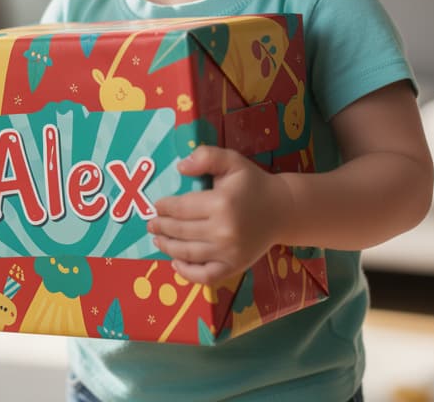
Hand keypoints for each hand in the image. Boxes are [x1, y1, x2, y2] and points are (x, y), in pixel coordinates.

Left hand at [148, 146, 294, 285]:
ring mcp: (229, 252)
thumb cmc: (253, 184)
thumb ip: (206, 157)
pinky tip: (176, 263)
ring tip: (158, 241)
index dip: (164, 208)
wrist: (282, 210)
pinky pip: (205, 276)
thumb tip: (180, 167)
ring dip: (168, 248)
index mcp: (221, 203)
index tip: (156, 206)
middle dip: (161, 227)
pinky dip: (187, 273)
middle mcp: (224, 231)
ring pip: (188, 254)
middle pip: (181, 231)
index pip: (181, 208)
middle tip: (151, 225)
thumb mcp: (232, 161)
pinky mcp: (234, 267)